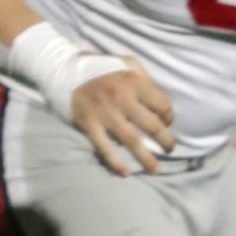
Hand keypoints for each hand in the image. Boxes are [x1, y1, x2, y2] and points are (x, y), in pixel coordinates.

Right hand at [72, 59, 175, 176]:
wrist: (64, 70)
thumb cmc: (101, 67)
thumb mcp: (126, 62)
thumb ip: (144, 76)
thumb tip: (160, 99)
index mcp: (134, 81)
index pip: (162, 104)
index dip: (168, 116)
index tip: (166, 123)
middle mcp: (122, 98)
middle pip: (152, 125)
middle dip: (166, 140)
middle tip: (170, 149)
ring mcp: (105, 113)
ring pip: (132, 140)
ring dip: (146, 158)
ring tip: (155, 169)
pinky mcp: (89, 124)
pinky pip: (105, 147)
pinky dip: (116, 162)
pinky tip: (125, 173)